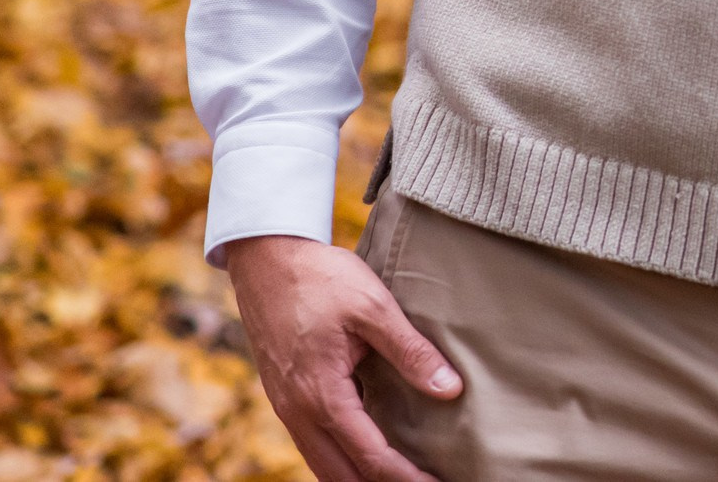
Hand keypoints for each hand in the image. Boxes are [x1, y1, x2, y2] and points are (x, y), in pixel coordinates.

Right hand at [228, 234, 460, 481]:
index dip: (405, 476)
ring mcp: (285, 406)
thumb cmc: (322, 278)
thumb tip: (451, 390)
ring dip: (357, 475)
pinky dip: (337, 458)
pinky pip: (310, 443)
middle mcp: (298, 411)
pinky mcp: (282, 395)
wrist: (267, 257)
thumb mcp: (374, 308)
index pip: (370, 455)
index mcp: (323, 394)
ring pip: (321, 463)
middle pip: (341, 473)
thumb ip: (411, 352)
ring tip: (396, 477)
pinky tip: (361, 453)